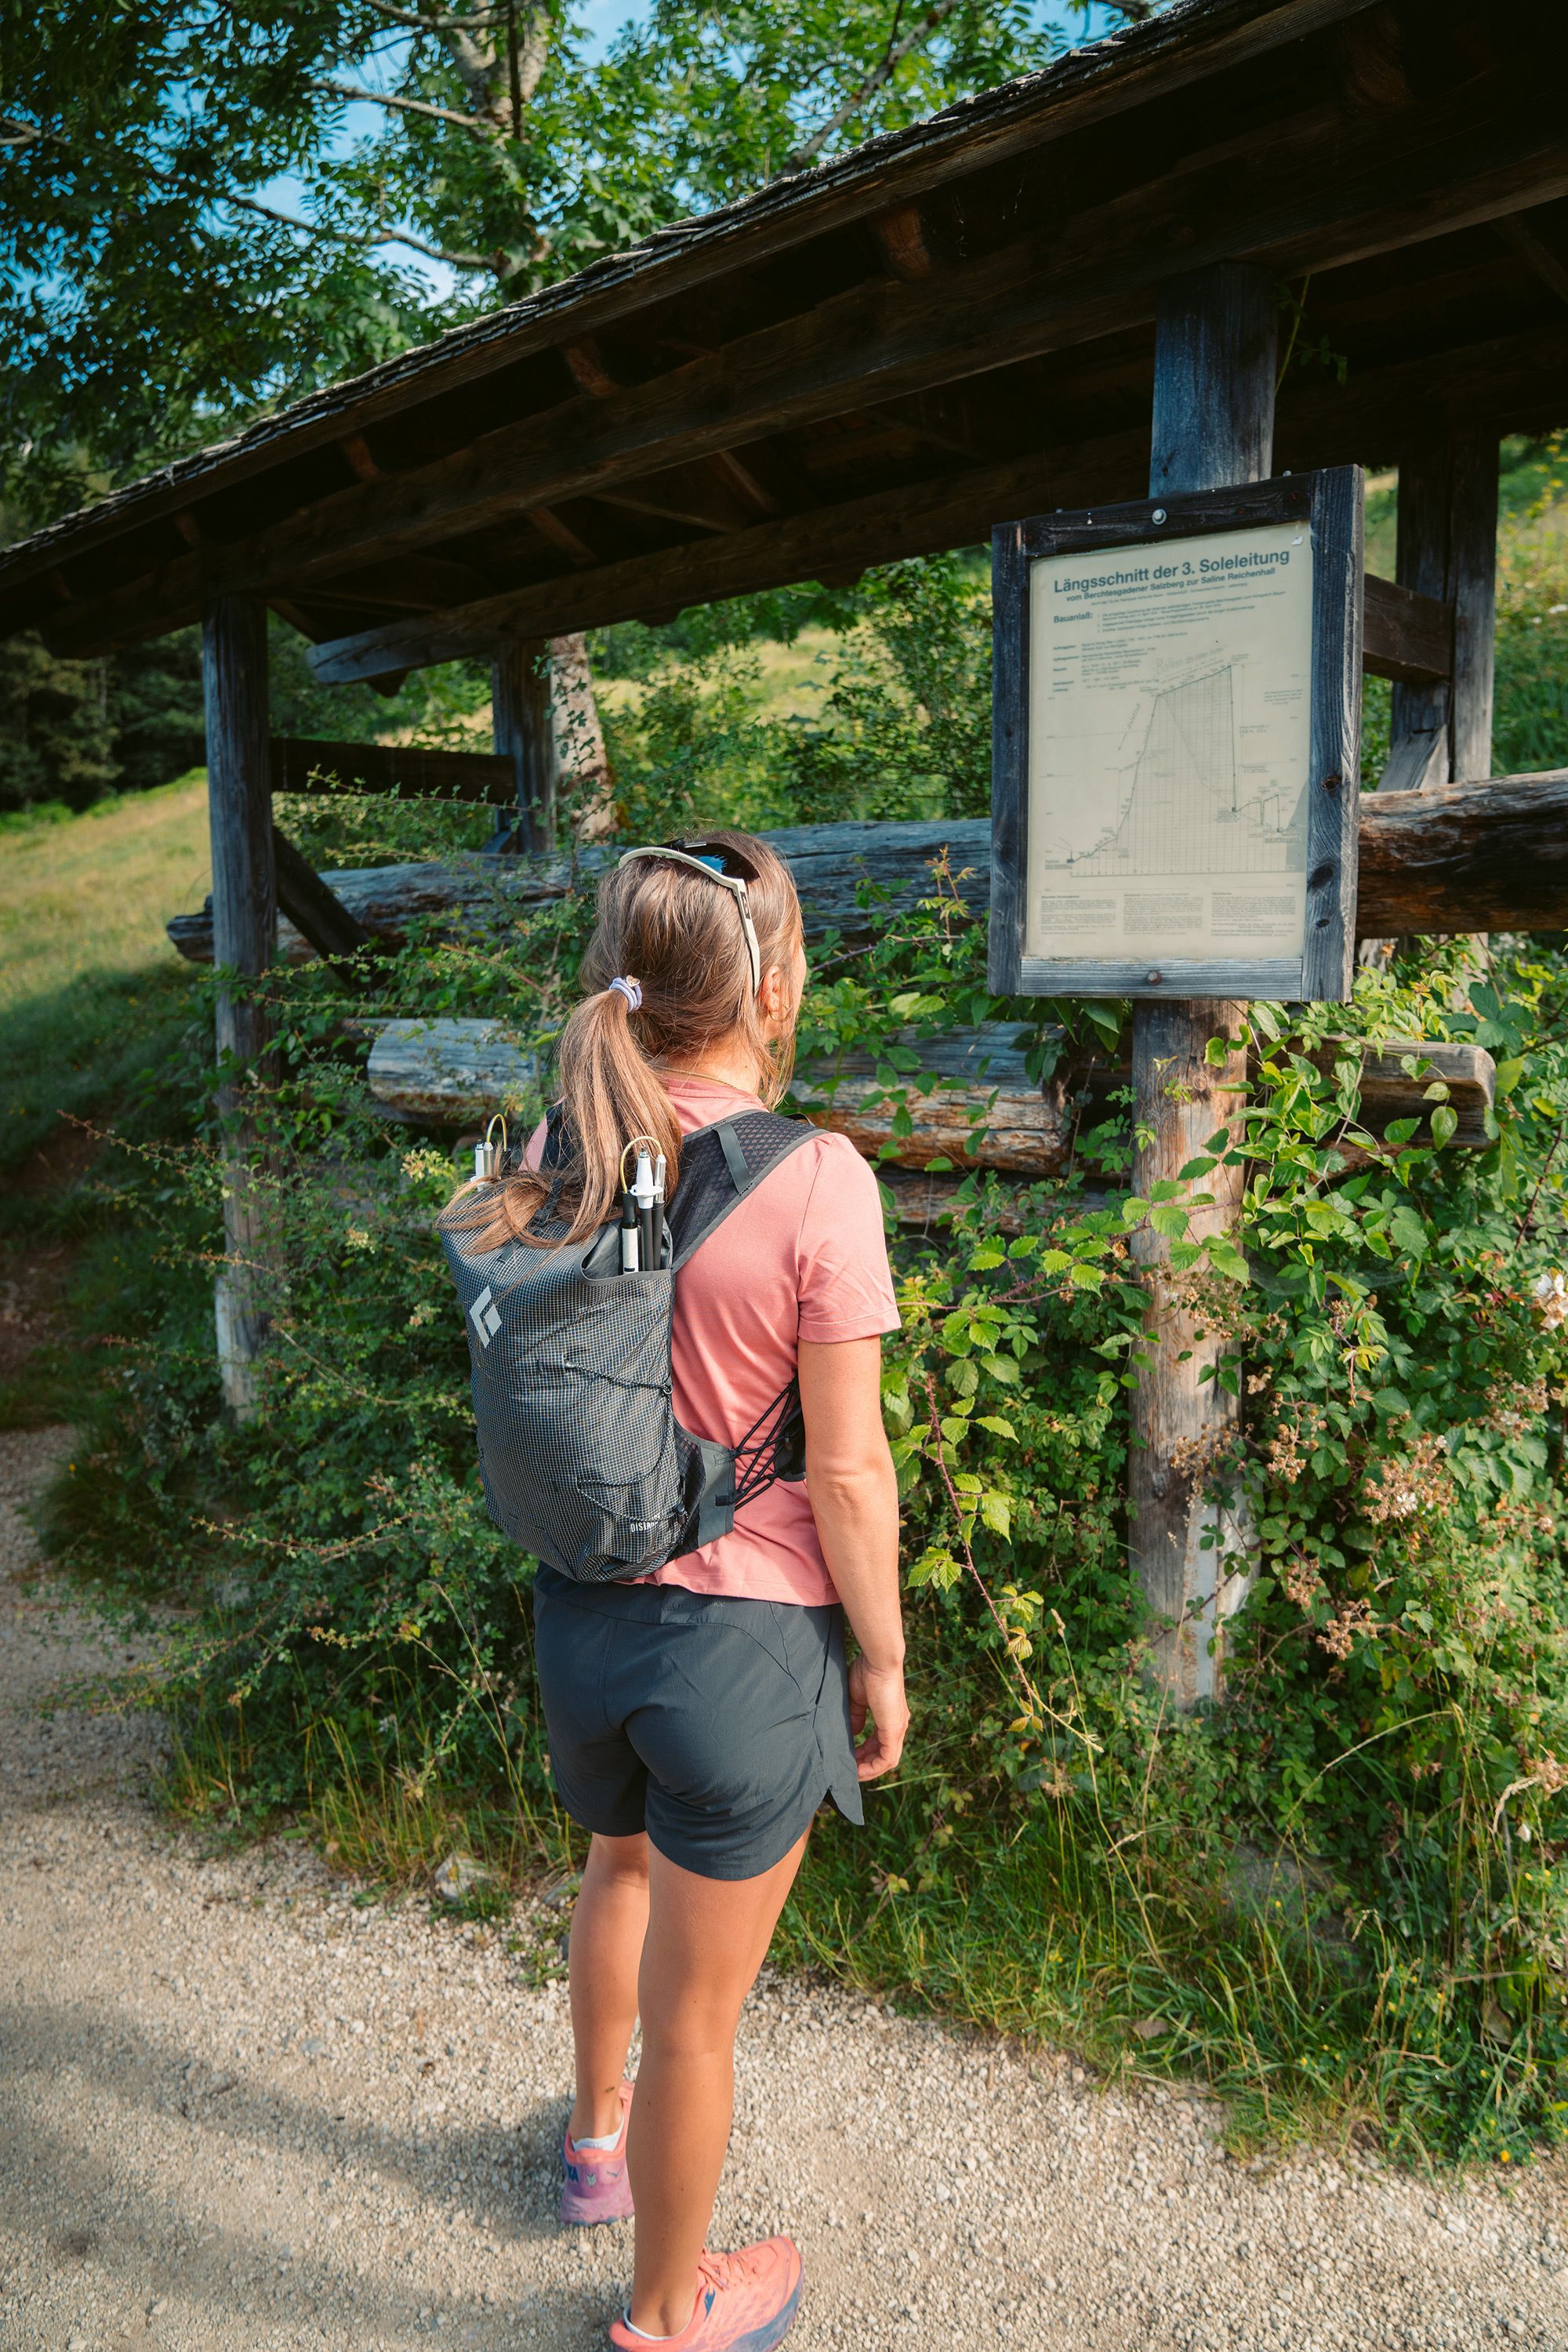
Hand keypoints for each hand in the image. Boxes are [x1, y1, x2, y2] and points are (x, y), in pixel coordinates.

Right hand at [847, 1655, 908, 1780]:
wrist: (877, 1660)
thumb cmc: (867, 1672)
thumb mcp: (857, 1699)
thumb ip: (856, 1716)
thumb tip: (855, 1733)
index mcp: (890, 1717)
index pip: (880, 1743)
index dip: (865, 1754)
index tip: (850, 1757)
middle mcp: (898, 1725)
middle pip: (884, 1755)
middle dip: (866, 1765)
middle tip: (849, 1769)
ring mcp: (898, 1728)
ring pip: (887, 1760)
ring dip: (870, 1769)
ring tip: (853, 1773)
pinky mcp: (894, 1730)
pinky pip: (887, 1758)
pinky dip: (874, 1767)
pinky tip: (859, 1770)